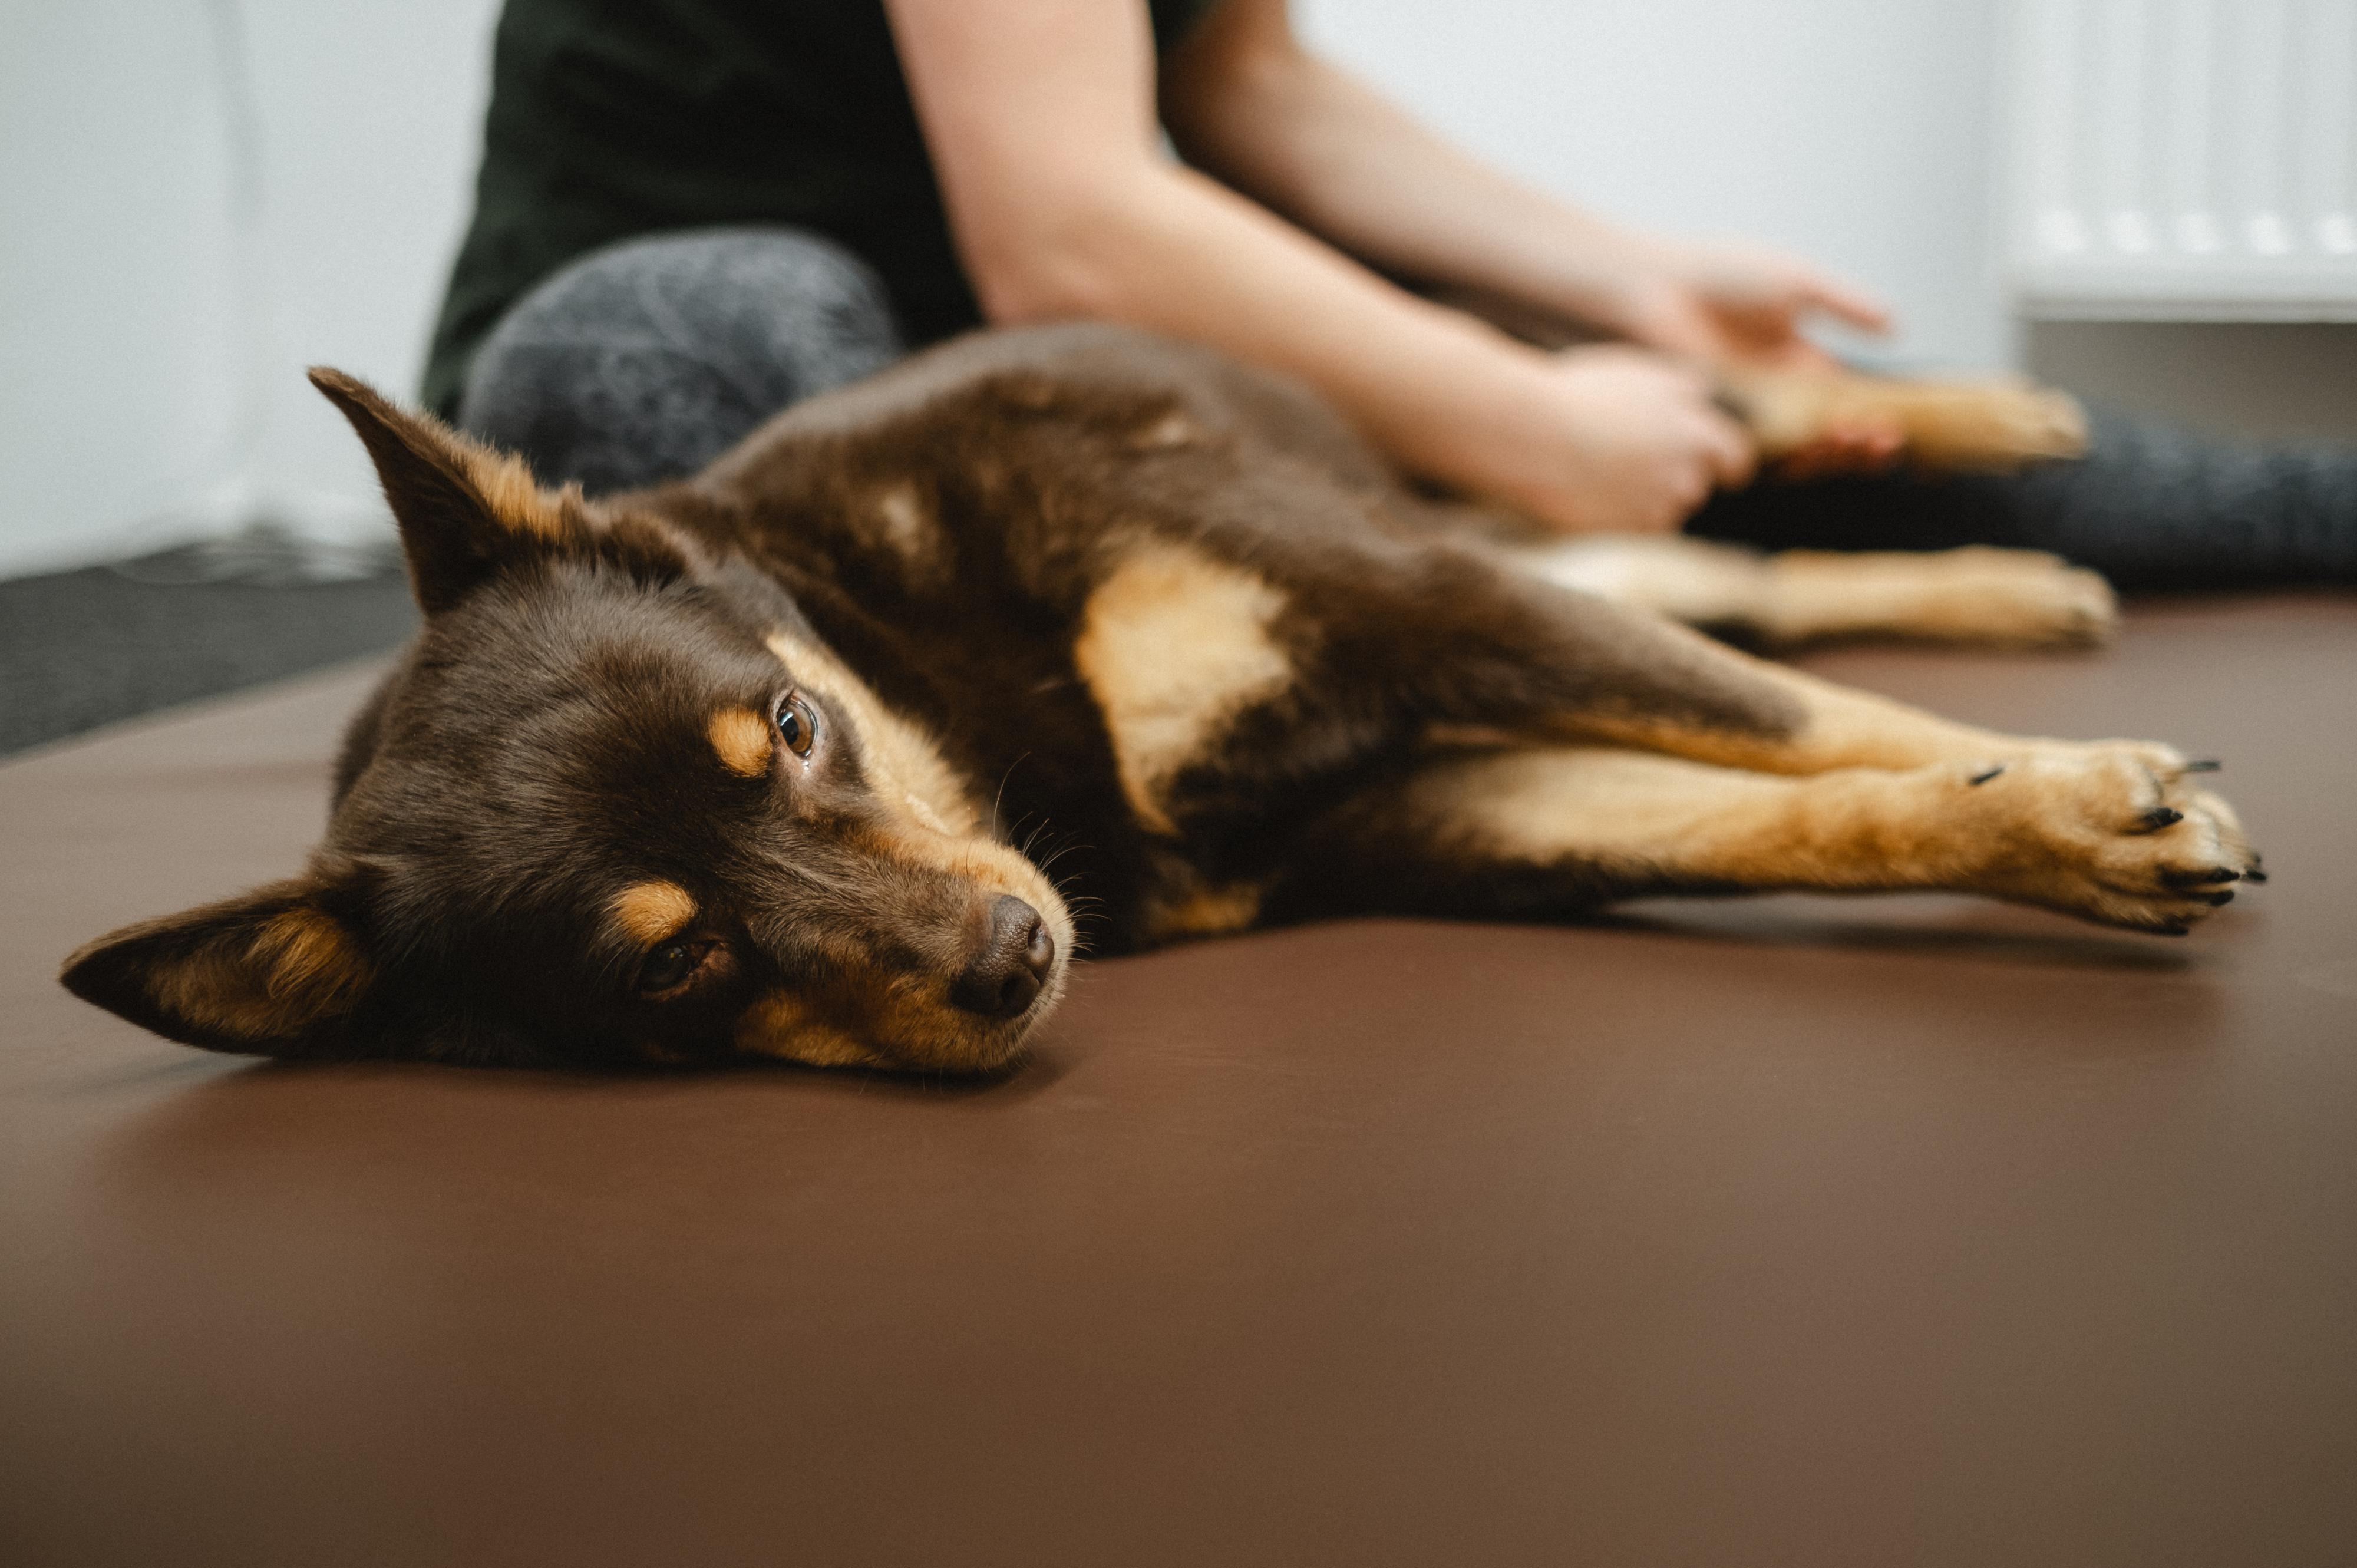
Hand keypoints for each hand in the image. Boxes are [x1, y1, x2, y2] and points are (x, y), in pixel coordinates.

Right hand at [1485, 345, 1755, 534]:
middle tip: (1640, 460)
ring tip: (1606, 470)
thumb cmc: (1582, 395)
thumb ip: (1681, 387)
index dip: (1729, 462)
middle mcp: (1685, 472)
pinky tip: (1594, 491)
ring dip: (1649, 495)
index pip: (1735, 456)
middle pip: (1697, 483)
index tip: (1726, 470)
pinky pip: (1637, 526)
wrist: (1533, 434)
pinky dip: (1623, 513)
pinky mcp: (1627, 529)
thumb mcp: (1641, 372)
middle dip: (1677, 475)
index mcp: (1697, 431)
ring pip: (1667, 507)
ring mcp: (1656, 504)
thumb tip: (1705, 393)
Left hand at [1613, 242, 1904, 475]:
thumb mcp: (1799, 282)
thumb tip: (1899, 327)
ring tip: (1851, 443)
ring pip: (1795, 445)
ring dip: (1827, 451)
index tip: (1895, 426)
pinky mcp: (1719, 422)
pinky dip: (1784, 456)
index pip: (1844, 396)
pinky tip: (1810, 450)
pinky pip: (1755, 450)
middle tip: (1882, 442)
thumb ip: (1846, 305)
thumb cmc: (1725, 275)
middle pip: (1825, 428)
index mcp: (1797, 358)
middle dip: (1857, 439)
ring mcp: (1747, 409)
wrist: (1660, 288)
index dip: (1872, 413)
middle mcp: (1775, 390)